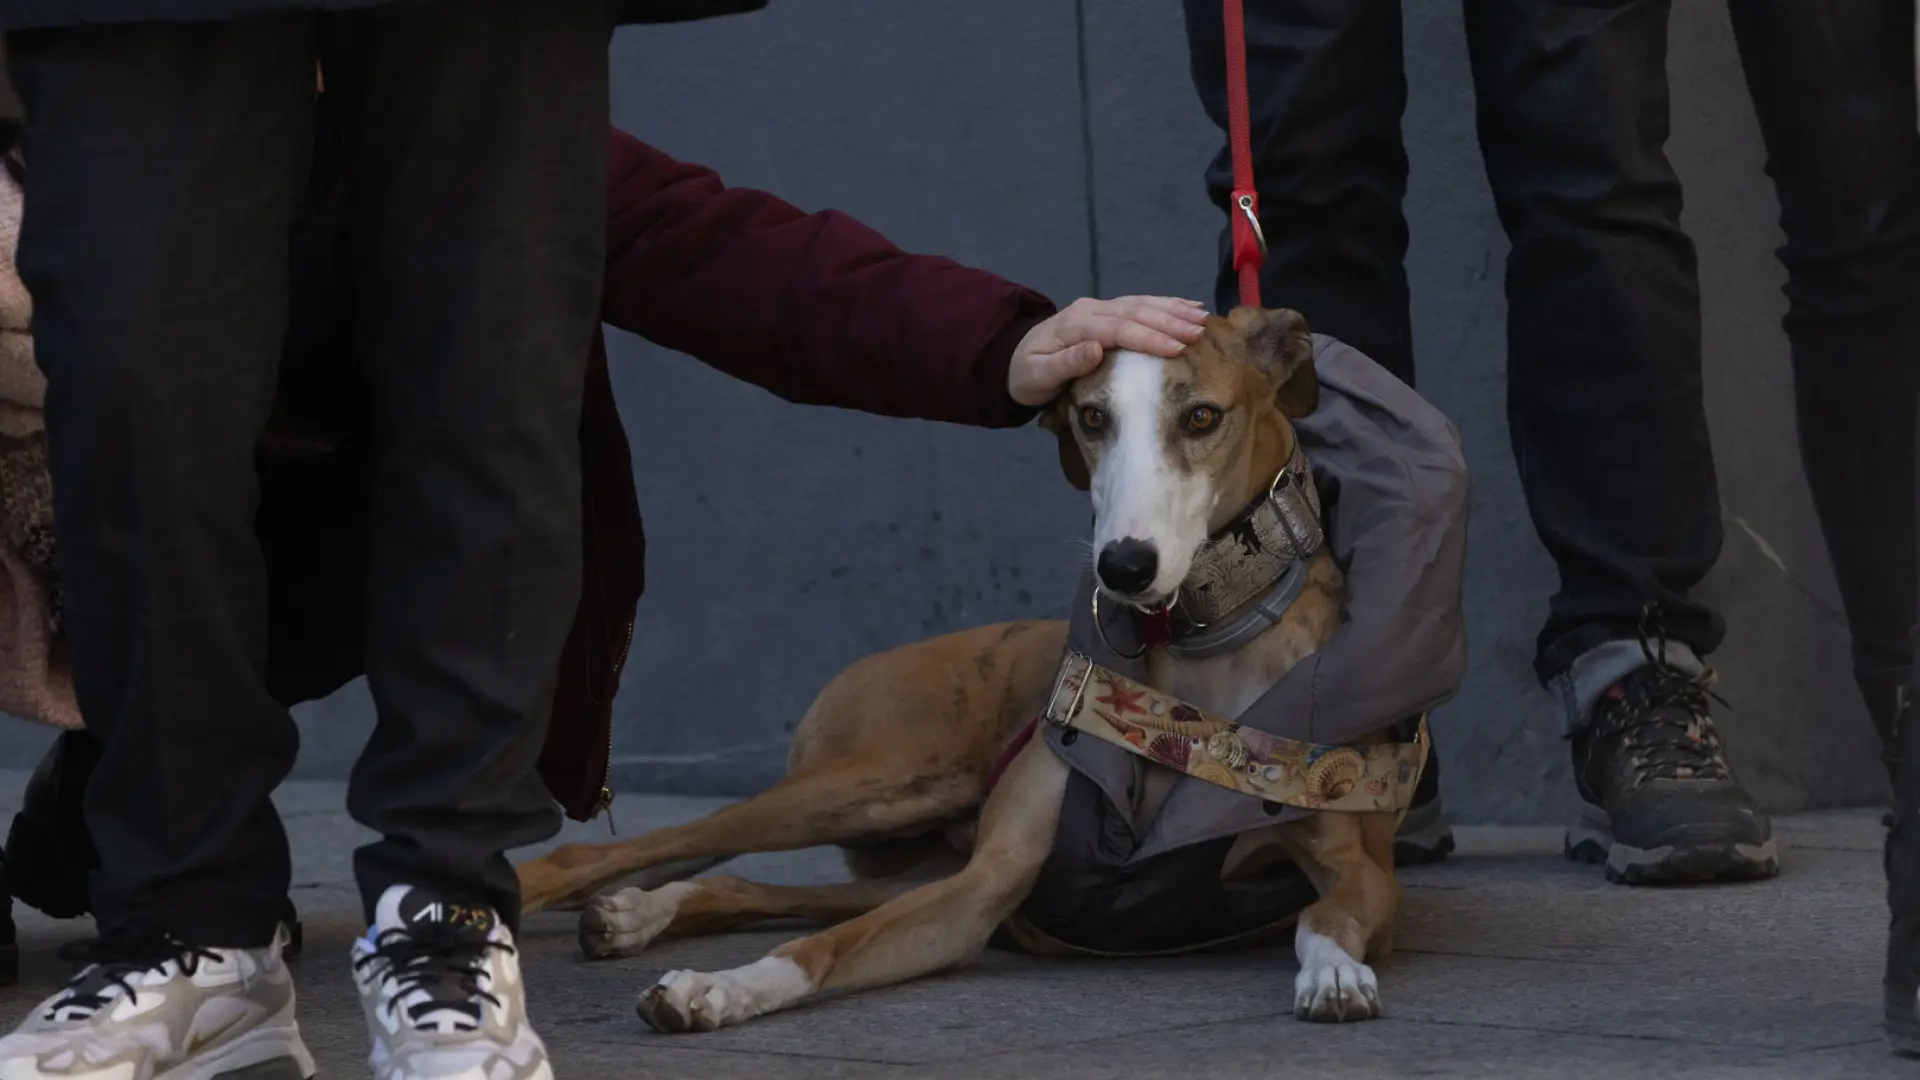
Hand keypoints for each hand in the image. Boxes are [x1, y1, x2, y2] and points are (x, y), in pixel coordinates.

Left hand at [1008, 296, 1208, 406]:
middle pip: (1135, 312)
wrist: (1013, 361)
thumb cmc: (1027, 375)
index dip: (1148, 337)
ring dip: (1173, 309)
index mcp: (1075, 325)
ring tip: (1202, 317)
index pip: (1117, 328)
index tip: (1176, 349)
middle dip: (1170, 321)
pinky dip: (1166, 304)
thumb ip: (1065, 364)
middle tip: (1200, 332)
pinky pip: (1140, 304)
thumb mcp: (1037, 376)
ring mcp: (1099, 307)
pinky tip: (1189, 305)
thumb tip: (1095, 349)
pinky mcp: (1107, 311)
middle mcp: (1089, 310)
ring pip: (1141, 303)